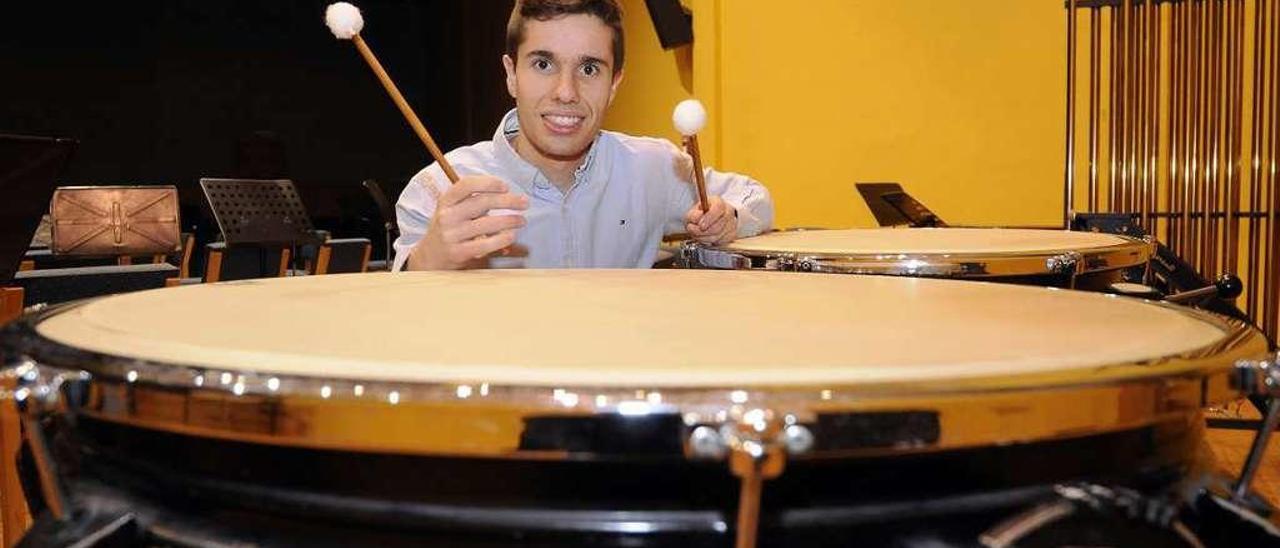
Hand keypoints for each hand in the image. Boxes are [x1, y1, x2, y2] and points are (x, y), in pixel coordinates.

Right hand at [406, 175, 527, 269]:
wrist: (430, 257)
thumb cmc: (449, 229)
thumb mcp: (452, 210)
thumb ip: (472, 201)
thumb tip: (506, 195)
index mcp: (446, 200)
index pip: (467, 185)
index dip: (488, 183)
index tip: (506, 186)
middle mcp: (447, 216)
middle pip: (481, 203)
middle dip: (508, 201)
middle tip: (524, 203)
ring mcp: (451, 235)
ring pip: (486, 224)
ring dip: (509, 220)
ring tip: (522, 220)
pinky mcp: (458, 252)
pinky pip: (484, 244)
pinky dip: (501, 239)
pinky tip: (511, 236)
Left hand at [685, 196, 737, 244]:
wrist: (711, 218)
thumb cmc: (702, 213)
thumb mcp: (694, 210)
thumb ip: (693, 215)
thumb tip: (696, 219)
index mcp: (719, 203)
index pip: (718, 209)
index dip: (708, 218)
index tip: (700, 225)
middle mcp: (728, 212)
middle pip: (717, 226)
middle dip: (702, 232)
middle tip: (693, 231)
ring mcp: (731, 224)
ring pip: (717, 236)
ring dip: (703, 238)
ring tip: (696, 235)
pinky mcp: (731, 234)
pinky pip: (719, 242)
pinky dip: (709, 242)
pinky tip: (704, 237)